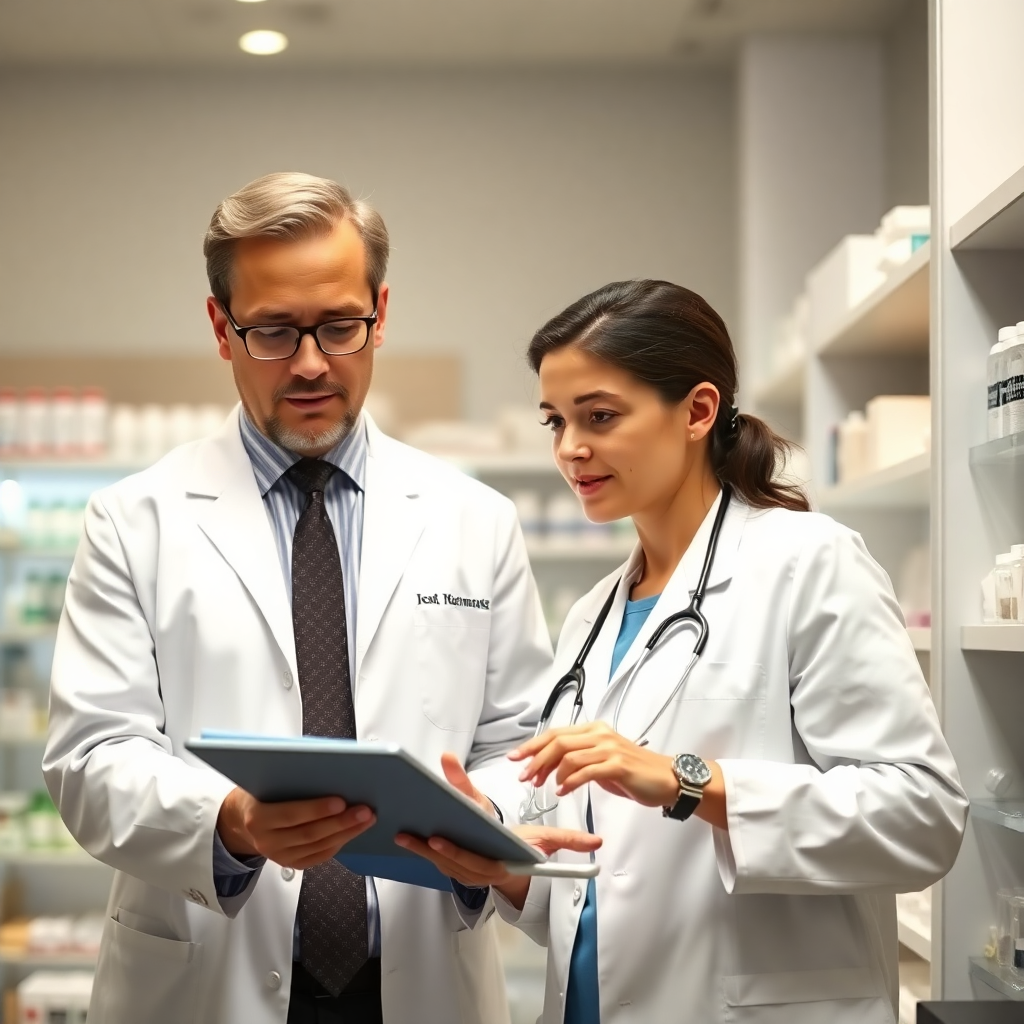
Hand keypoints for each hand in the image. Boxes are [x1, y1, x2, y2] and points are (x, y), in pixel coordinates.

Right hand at [217, 787, 375, 869]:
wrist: (240, 820)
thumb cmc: (257, 793)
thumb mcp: (264, 780)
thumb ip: (289, 777)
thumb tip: (327, 764)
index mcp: (258, 817)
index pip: (291, 815)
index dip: (317, 809)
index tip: (341, 801)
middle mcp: (267, 841)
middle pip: (310, 834)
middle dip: (341, 822)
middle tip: (364, 810)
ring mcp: (279, 856)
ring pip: (318, 847)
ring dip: (346, 833)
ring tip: (366, 819)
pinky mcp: (291, 864)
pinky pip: (319, 856)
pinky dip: (339, 843)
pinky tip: (353, 831)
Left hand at [395, 825, 600, 911]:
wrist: (513, 865)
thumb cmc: (524, 847)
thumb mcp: (545, 839)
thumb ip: (570, 841)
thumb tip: (598, 844)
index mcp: (499, 863)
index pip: (475, 861)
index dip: (456, 852)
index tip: (439, 838)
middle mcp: (479, 869)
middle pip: (450, 861)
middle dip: (430, 849)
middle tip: (414, 832)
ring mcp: (464, 869)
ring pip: (438, 861)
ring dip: (418, 849)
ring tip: (402, 831)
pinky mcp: (453, 864)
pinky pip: (434, 860)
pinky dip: (418, 848)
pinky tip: (404, 834)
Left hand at [510, 722, 679, 806]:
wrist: (667, 779)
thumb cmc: (635, 772)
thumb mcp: (602, 761)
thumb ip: (579, 760)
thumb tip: (552, 768)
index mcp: (594, 730)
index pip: (555, 733)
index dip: (532, 745)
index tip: (515, 757)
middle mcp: (600, 735)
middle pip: (558, 741)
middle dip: (536, 759)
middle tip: (524, 776)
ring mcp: (609, 748)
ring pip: (569, 755)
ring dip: (551, 773)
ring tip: (543, 786)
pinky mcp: (618, 765)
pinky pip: (586, 771)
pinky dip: (570, 782)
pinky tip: (562, 790)